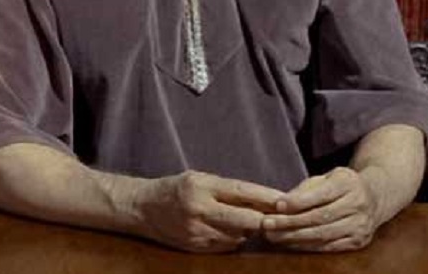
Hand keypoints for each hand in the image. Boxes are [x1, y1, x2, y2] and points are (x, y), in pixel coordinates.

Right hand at [130, 170, 283, 252]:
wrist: (142, 208)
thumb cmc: (174, 189)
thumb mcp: (199, 179)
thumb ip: (226, 189)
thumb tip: (263, 199)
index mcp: (200, 187)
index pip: (241, 192)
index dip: (266, 197)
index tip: (286, 199)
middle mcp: (199, 210)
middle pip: (244, 220)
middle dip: (264, 219)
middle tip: (278, 217)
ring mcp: (197, 232)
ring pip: (239, 236)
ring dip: (248, 230)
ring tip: (248, 220)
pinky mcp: (196, 248)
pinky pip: (227, 246)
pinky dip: (233, 239)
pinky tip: (229, 230)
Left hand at [261, 166, 379, 251]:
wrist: (375, 197)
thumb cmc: (340, 185)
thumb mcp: (325, 178)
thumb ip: (304, 189)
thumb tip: (281, 204)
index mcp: (348, 182)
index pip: (321, 194)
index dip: (298, 201)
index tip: (277, 205)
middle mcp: (358, 204)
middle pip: (320, 217)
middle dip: (290, 222)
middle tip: (267, 224)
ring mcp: (361, 225)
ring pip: (323, 234)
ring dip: (294, 237)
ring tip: (273, 236)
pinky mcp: (359, 241)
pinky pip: (329, 246)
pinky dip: (307, 245)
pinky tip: (290, 243)